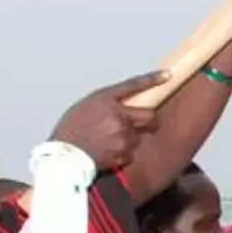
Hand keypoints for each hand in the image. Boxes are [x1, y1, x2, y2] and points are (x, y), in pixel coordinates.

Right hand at [52, 74, 166, 173]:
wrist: (64, 156)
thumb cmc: (70, 131)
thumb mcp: (85, 106)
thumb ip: (107, 103)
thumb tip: (124, 105)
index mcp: (106, 101)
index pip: (134, 86)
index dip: (152, 80)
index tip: (167, 75)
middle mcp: (117, 117)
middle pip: (150, 116)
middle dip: (151, 120)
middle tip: (146, 123)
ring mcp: (122, 136)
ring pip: (139, 136)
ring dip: (130, 138)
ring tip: (108, 141)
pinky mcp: (123, 154)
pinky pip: (131, 153)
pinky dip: (123, 154)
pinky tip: (107, 152)